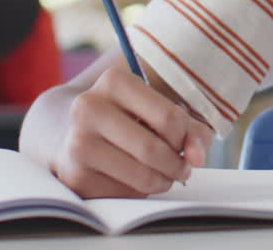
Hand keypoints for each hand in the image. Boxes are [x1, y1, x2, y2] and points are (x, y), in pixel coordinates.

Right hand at [50, 64, 214, 197]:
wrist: (77, 134)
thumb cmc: (131, 119)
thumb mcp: (162, 111)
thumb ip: (191, 130)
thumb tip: (198, 158)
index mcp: (114, 80)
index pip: (169, 117)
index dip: (185, 136)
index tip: (183, 141)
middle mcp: (89, 107)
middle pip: (153, 148)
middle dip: (177, 164)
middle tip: (183, 167)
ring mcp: (77, 142)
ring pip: (141, 175)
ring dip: (163, 181)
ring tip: (165, 175)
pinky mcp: (74, 175)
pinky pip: (124, 193)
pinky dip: (139, 192)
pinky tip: (136, 180)